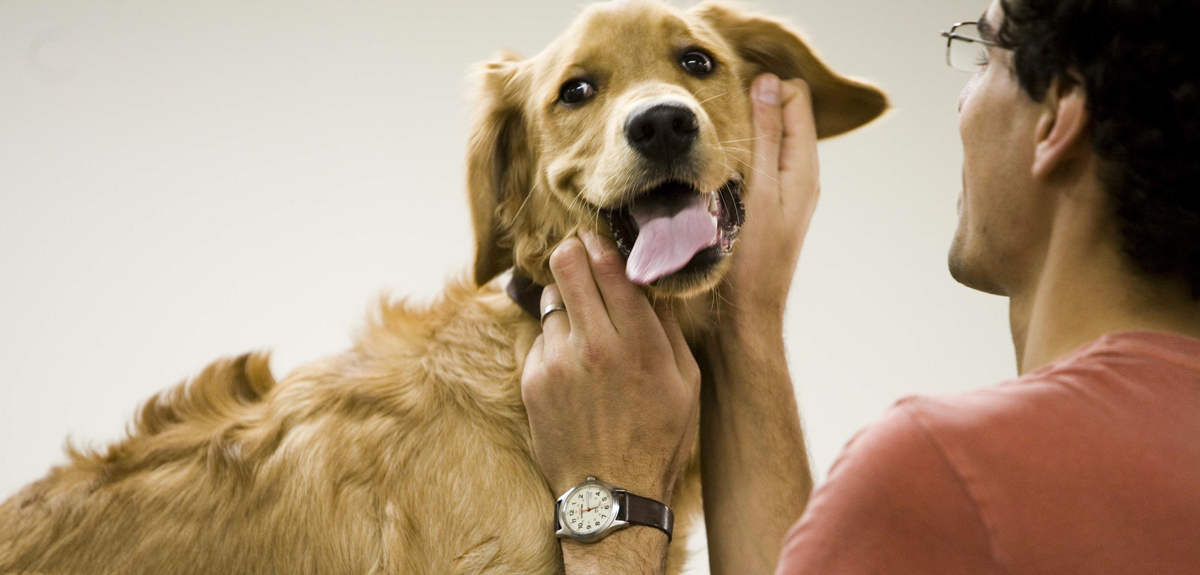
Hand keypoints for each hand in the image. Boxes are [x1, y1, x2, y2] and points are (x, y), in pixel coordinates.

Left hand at [521, 231, 701, 502]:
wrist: (611, 495)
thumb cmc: (658, 438)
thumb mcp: (685, 382)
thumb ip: (666, 327)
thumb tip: (648, 282)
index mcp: (640, 343)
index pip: (611, 265)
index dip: (602, 244)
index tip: (599, 239)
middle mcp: (595, 345)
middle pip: (569, 265)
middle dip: (573, 252)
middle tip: (578, 252)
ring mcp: (558, 361)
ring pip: (551, 300)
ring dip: (565, 302)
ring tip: (583, 325)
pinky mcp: (532, 379)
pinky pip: (541, 338)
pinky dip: (554, 341)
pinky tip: (573, 367)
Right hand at [722, 74, 819, 321]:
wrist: (744, 317)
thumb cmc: (749, 261)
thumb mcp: (756, 191)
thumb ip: (764, 137)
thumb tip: (766, 84)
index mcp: (803, 168)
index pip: (795, 96)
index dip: (763, 89)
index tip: (726, 100)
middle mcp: (800, 176)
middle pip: (782, 113)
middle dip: (752, 106)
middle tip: (713, 120)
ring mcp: (784, 192)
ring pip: (767, 138)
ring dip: (742, 133)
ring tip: (709, 143)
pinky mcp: (765, 206)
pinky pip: (757, 163)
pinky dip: (738, 156)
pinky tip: (712, 169)